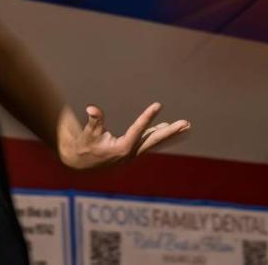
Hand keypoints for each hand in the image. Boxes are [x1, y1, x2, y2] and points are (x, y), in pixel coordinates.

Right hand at [58, 102, 189, 169]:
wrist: (81, 163)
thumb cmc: (85, 146)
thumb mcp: (88, 133)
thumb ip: (94, 121)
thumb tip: (92, 108)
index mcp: (121, 149)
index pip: (138, 130)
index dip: (148, 117)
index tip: (158, 105)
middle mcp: (131, 153)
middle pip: (154, 140)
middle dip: (170, 132)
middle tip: (186, 123)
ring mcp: (132, 153)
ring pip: (154, 141)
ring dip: (169, 133)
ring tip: (185, 126)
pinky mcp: (131, 152)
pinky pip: (148, 142)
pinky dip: (157, 135)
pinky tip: (164, 128)